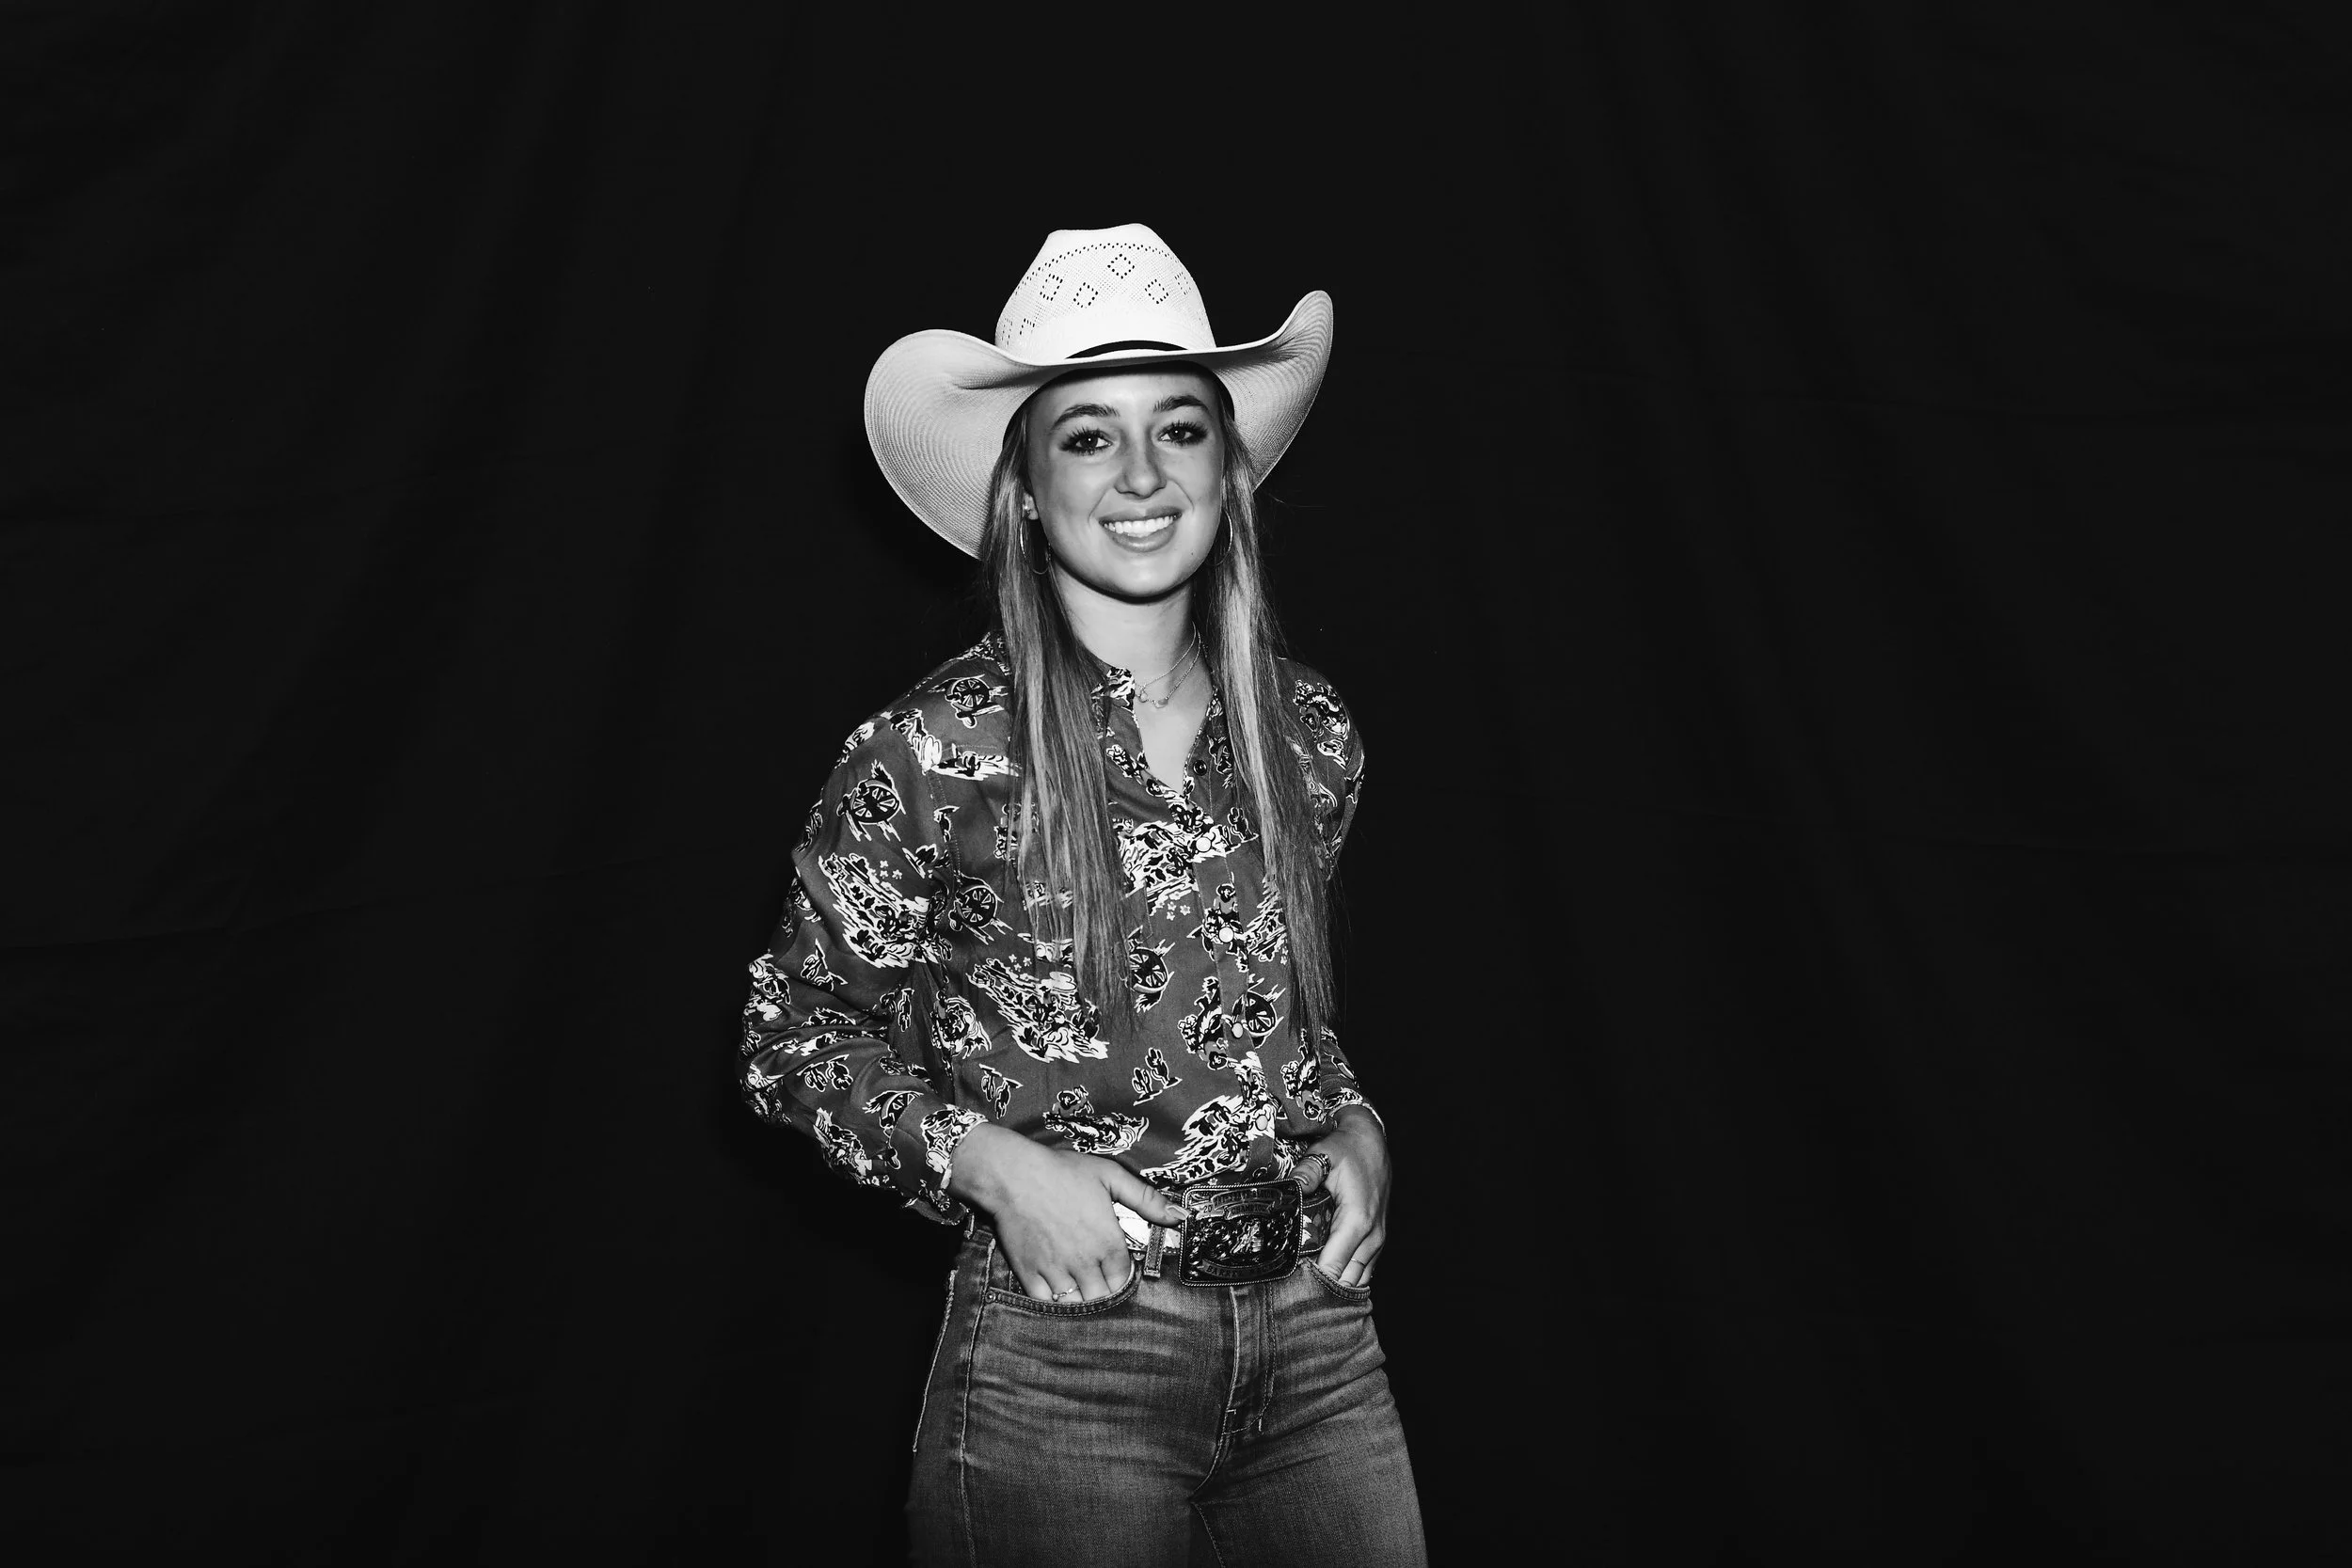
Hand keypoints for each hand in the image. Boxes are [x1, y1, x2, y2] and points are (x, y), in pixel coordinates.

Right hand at [946, 1124, 1185, 1302]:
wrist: (1013, 1175)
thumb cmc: (1062, 1172)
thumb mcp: (1110, 1176)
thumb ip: (1146, 1199)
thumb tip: (1177, 1215)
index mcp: (1107, 1242)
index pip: (1124, 1278)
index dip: (1121, 1274)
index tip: (1116, 1267)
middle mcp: (1084, 1262)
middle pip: (1103, 1296)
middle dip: (1103, 1289)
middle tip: (1098, 1277)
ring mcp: (1056, 1270)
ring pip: (1076, 1303)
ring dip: (1080, 1298)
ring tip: (1079, 1285)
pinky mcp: (1030, 1273)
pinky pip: (1046, 1302)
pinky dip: (1052, 1300)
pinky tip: (1055, 1286)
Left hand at [1306, 1105, 1389, 1287]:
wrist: (1373, 1141)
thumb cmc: (1348, 1149)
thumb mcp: (1323, 1155)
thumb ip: (1305, 1174)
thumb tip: (1288, 1190)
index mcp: (1357, 1221)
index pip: (1333, 1268)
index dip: (1311, 1281)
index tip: (1288, 1285)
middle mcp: (1371, 1237)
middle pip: (1345, 1281)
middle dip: (1320, 1289)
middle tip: (1290, 1290)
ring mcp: (1377, 1241)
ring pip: (1357, 1280)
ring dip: (1334, 1284)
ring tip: (1305, 1286)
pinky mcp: (1377, 1241)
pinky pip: (1363, 1271)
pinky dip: (1345, 1277)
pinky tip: (1324, 1276)